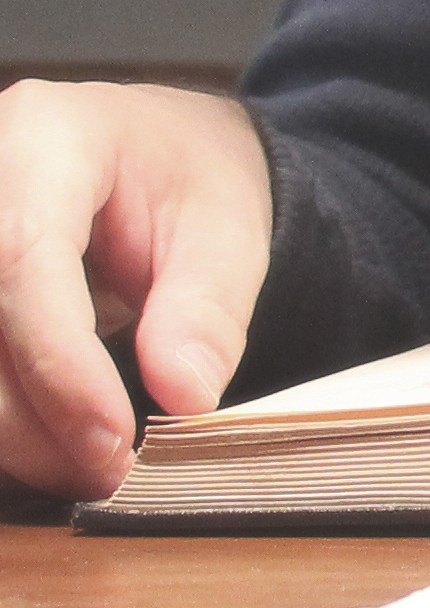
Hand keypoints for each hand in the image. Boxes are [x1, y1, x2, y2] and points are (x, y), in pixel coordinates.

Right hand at [0, 82, 272, 498]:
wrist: (163, 155)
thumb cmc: (193, 177)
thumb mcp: (229, 229)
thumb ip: (206, 309)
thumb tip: (186, 397)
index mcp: (50, 134)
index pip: (24, 258)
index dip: (58, 364)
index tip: (112, 440)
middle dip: (31, 415)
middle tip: (107, 472)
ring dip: (9, 430)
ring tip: (87, 466)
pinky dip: (2, 415)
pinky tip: (49, 444)